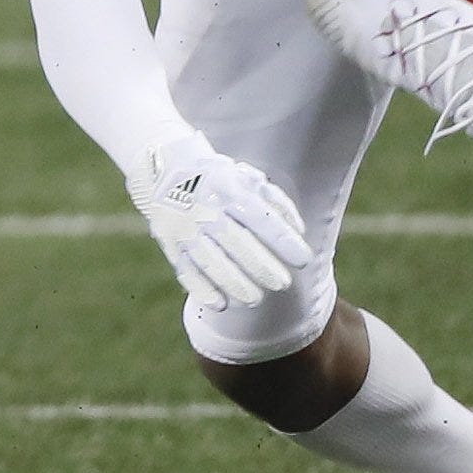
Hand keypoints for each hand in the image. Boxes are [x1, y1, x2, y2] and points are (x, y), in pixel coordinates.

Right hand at [129, 133, 307, 310]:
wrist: (169, 168)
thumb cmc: (222, 180)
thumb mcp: (249, 179)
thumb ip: (276, 202)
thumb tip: (298, 231)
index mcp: (229, 189)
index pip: (260, 218)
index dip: (283, 241)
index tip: (304, 261)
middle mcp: (205, 207)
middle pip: (235, 242)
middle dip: (261, 266)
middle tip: (283, 284)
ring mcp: (184, 226)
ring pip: (210, 260)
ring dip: (234, 283)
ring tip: (256, 299)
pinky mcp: (169, 242)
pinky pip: (185, 270)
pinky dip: (202, 289)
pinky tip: (221, 304)